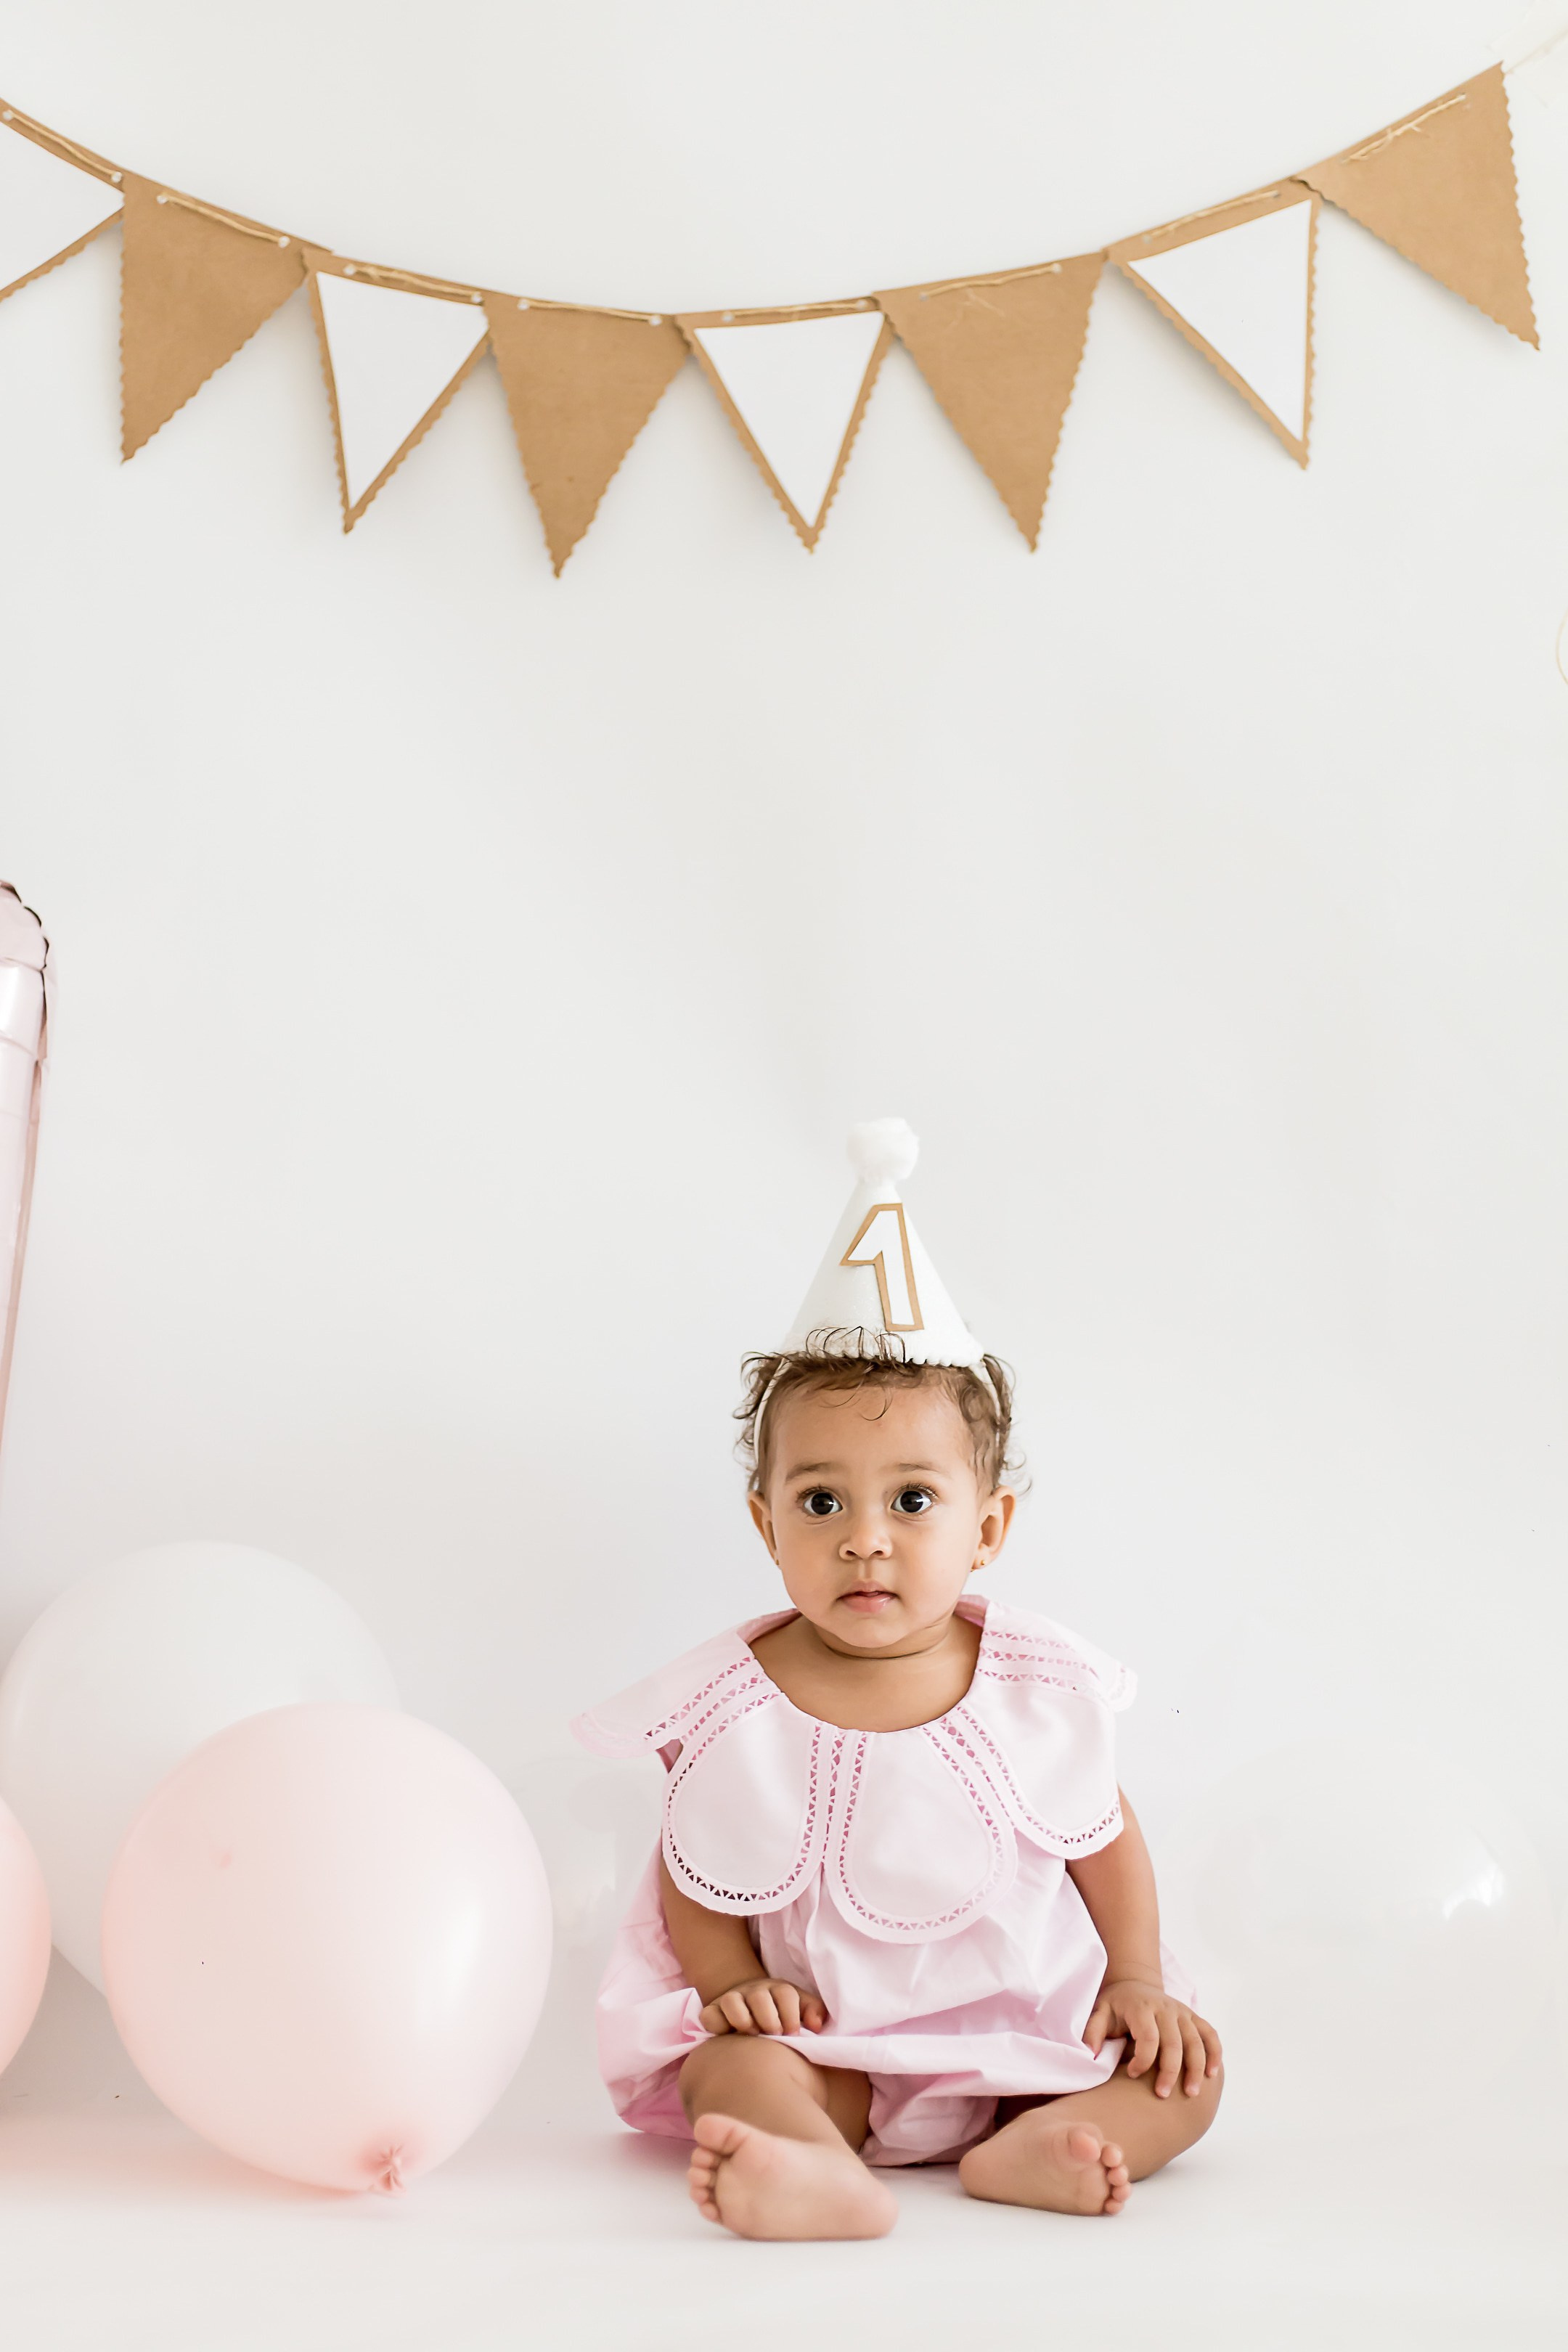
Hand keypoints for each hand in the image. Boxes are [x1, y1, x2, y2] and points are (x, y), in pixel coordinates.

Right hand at [698, 1977, 825, 2035]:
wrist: (750, 2006)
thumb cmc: (781, 2014)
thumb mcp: (800, 2008)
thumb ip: (813, 2012)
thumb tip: (816, 2026)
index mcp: (777, 1989)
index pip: (785, 1994)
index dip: (790, 2015)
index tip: (793, 2033)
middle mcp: (753, 1991)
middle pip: (759, 1997)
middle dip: (769, 2019)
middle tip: (773, 2035)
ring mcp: (731, 1999)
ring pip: (732, 2001)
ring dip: (743, 2020)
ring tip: (751, 2035)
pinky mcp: (713, 2011)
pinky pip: (709, 2016)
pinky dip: (717, 2026)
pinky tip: (727, 2036)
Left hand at [1085, 1978, 1221, 2098]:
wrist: (1135, 1982)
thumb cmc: (1116, 2004)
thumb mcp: (1100, 2011)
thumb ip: (1094, 2030)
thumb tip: (1091, 2053)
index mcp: (1141, 2007)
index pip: (1148, 2037)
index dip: (1142, 2060)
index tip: (1132, 2074)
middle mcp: (1165, 2008)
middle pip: (1174, 2042)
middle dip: (1170, 2071)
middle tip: (1163, 2095)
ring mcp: (1182, 2012)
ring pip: (1196, 2040)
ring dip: (1196, 2068)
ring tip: (1192, 2093)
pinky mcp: (1193, 2016)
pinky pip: (1209, 2033)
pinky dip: (1215, 2052)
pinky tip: (1212, 2074)